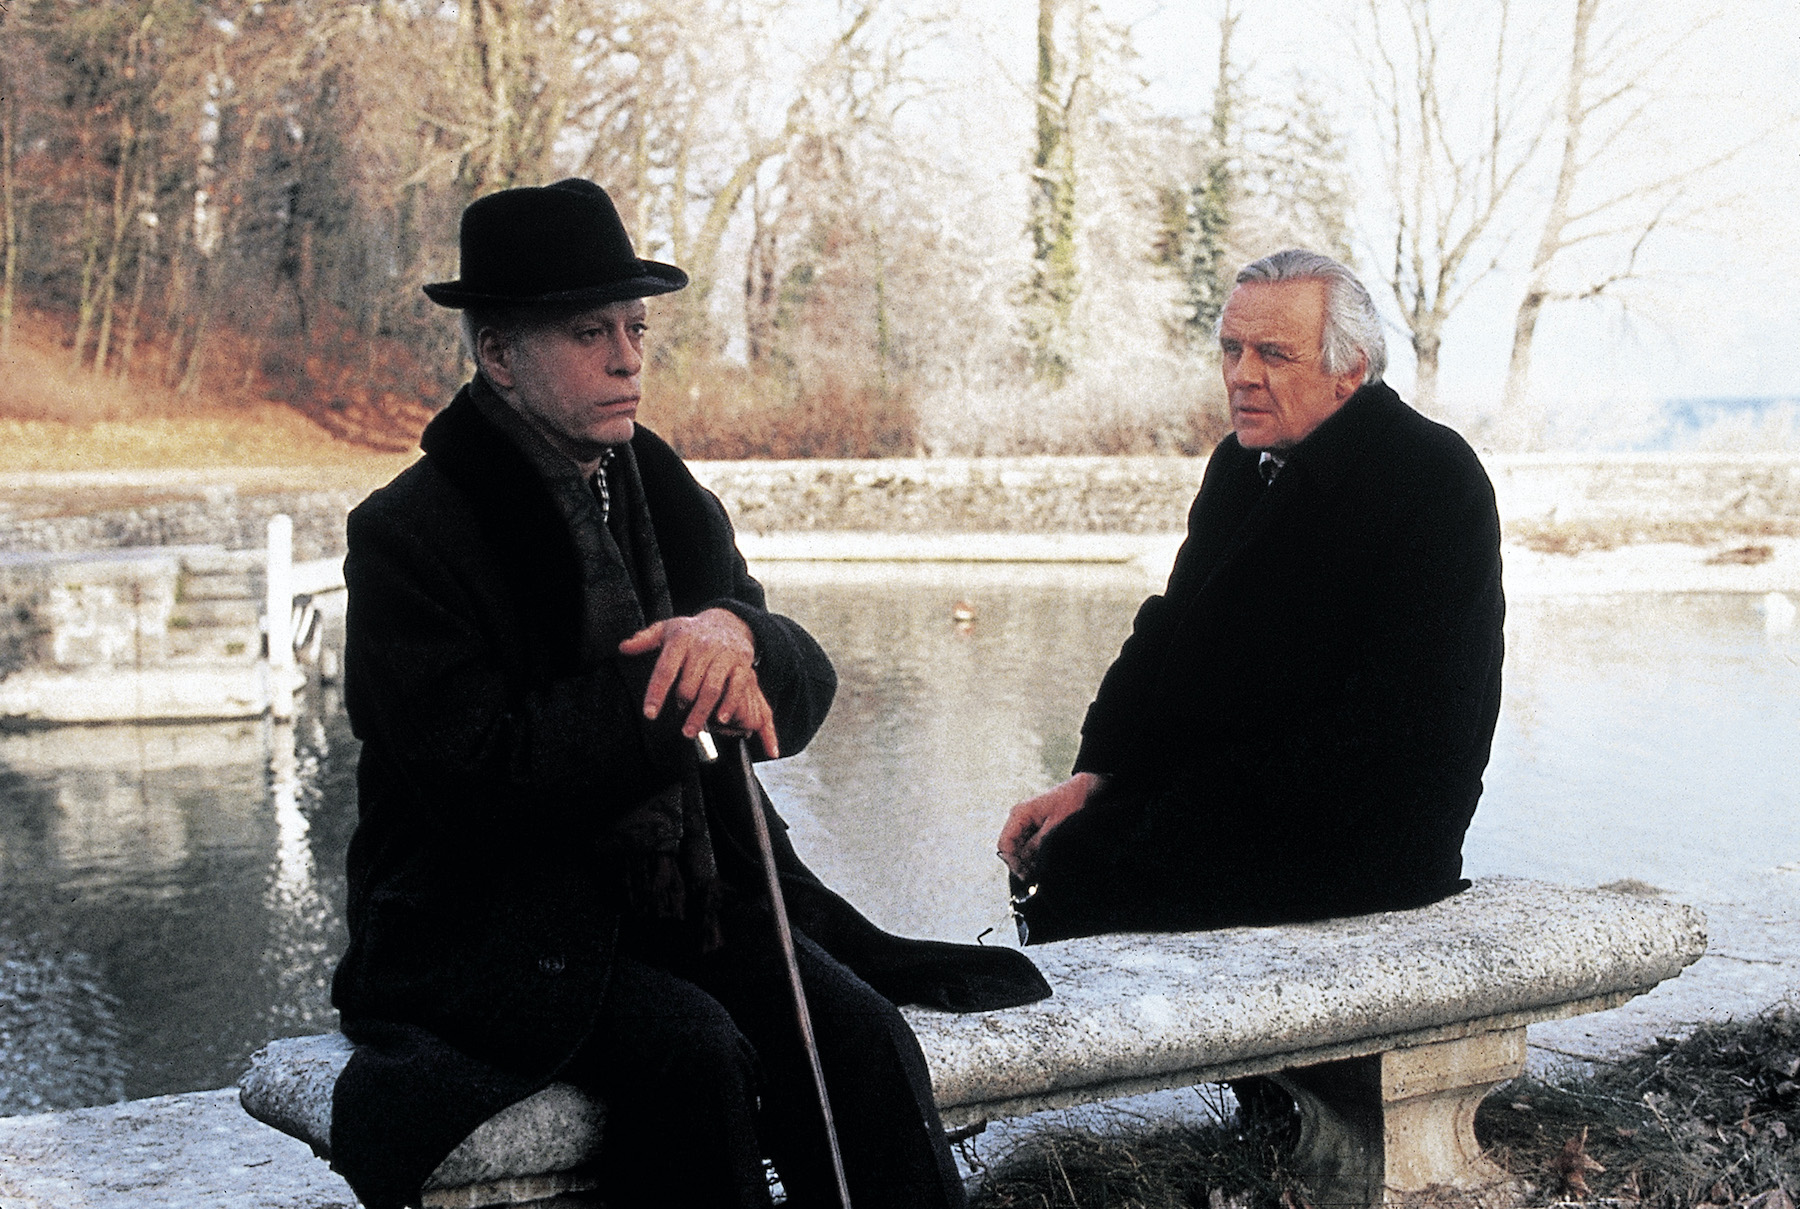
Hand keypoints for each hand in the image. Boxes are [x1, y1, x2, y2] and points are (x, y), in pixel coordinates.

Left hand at [619, 608, 779, 757]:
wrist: (728, 622)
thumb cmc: (691, 632)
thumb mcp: (666, 629)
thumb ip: (644, 639)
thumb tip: (623, 648)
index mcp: (681, 639)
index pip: (665, 669)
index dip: (656, 693)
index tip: (650, 714)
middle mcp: (703, 646)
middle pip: (689, 684)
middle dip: (681, 703)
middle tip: (677, 714)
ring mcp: (724, 656)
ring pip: (711, 689)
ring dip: (700, 714)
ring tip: (690, 731)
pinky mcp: (742, 664)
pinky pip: (736, 688)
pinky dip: (728, 705)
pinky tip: (720, 720)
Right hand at [997, 772, 1103, 877]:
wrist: (1083, 789)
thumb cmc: (1070, 801)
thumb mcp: (1055, 826)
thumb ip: (1038, 844)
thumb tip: (1027, 863)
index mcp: (1020, 814)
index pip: (1005, 843)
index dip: (1012, 861)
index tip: (1024, 875)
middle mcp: (1019, 818)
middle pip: (1010, 848)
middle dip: (1020, 863)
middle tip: (1033, 878)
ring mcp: (1025, 822)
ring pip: (1019, 848)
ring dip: (1027, 861)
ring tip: (1040, 873)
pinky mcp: (1034, 827)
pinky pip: (1027, 844)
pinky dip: (1033, 855)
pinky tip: (1043, 863)